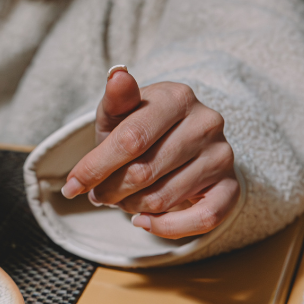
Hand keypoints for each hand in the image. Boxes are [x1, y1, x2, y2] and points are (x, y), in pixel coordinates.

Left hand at [60, 67, 239, 238]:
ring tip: (122, 199)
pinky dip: (165, 228)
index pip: (130, 139)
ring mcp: (222, 156)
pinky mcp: (231, 187)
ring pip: (163, 198)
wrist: (177, 143)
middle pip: (144, 172)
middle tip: (98, 194)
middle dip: (110, 190)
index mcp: (177, 97)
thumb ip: (116, 100)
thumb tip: (117, 75)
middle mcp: (206, 123)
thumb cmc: (139, 129)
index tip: (72, 186)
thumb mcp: (120, 113)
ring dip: (131, 207)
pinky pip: (201, 220)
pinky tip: (144, 220)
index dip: (95, 167)